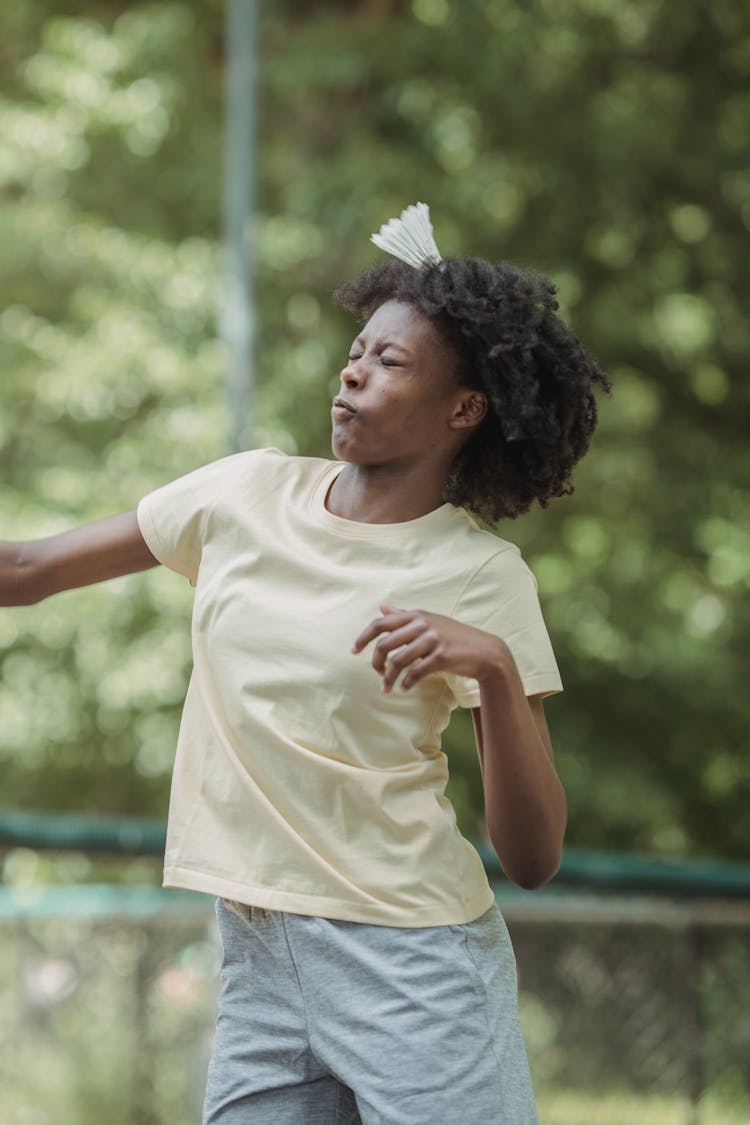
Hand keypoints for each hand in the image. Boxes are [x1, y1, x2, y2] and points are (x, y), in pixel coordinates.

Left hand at [352, 603, 509, 692]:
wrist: (484, 651)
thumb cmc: (453, 636)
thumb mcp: (428, 621)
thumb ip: (403, 615)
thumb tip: (382, 606)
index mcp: (416, 615)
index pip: (380, 623)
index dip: (363, 637)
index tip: (353, 651)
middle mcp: (422, 624)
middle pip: (385, 643)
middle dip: (375, 662)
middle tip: (376, 674)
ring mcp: (432, 639)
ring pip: (398, 660)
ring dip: (388, 678)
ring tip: (387, 688)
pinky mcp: (442, 656)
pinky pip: (416, 672)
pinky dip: (407, 682)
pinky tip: (404, 688)